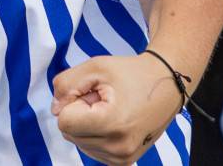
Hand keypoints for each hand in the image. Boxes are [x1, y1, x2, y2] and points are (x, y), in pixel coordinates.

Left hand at [51, 52, 185, 162]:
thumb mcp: (95, 66)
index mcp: (111, 123)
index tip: (93, 93)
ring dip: (88, 123)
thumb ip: (66, 85)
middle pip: (70, 134)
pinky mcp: (125, 161)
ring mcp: (123, 157)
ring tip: (111, 108)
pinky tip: (115, 120)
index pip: (64, 122)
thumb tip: (55, 110)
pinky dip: (96, 134)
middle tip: (103, 99)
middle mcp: (118, 147)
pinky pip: (92, 149)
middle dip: (80, 113)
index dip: (73, 102)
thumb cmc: (131, 73)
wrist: (167, 84)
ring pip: (79, 142)